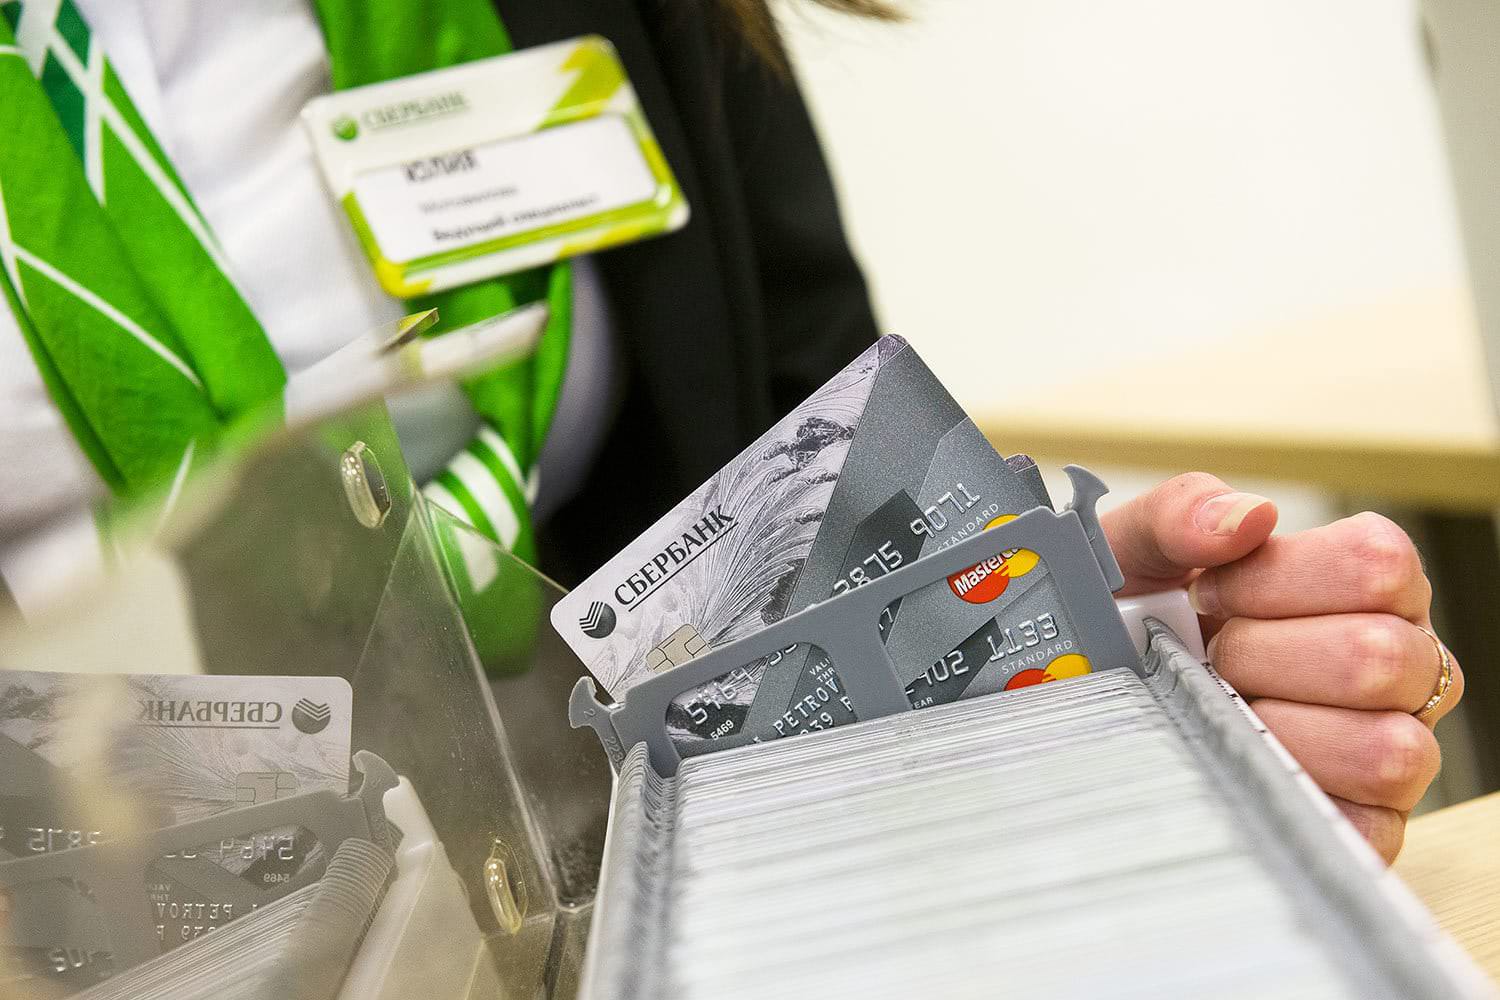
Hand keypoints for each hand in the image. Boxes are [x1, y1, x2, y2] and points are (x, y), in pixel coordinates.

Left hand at [1101, 473, 1461, 862]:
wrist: (1089, 699)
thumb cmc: (1135, 621)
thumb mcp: (1136, 552)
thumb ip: (1183, 512)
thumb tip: (1245, 518)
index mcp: (1366, 587)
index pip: (1378, 564)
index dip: (1278, 579)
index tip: (1210, 591)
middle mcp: (1397, 664)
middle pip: (1380, 655)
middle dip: (1261, 656)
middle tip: (1210, 659)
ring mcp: (1391, 746)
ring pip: (1383, 746)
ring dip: (1272, 728)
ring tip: (1220, 712)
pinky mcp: (1365, 824)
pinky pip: (1362, 825)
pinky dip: (1285, 793)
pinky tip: (1237, 763)